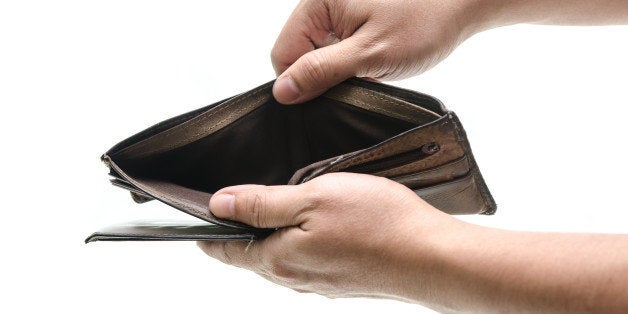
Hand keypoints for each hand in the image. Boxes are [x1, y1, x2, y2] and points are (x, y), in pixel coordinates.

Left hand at [198, 172, 627, 311]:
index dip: (207, 229)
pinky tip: (311, 223)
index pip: (225, 249)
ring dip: (269, 233)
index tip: (194, 212)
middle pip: (251, 253)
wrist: (433, 257)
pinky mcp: (340, 280)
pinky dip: (297, 240)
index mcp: (278, 258)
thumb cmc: (378, 223)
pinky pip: (306, 259)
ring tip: (269, 205)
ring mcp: (318, 282)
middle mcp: (293, 277)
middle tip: (232, 200)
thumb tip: (218, 204)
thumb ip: (262, 203)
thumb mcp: (313, 198)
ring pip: (279, 255)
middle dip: (238, 228)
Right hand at [270, 0, 486, 103]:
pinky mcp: (354, 17)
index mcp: (318, 3)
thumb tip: (282, 93)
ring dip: (338, 71)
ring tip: (369, 72)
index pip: (283, 54)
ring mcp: (339, 9)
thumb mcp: (369, 55)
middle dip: (322, 76)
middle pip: (298, 53)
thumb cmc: (424, 22)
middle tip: (355, 84)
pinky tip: (373, 65)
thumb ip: (320, 72)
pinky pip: (337, 47)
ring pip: (318, 53)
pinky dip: (351, 62)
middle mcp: (323, 2)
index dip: (299, 83)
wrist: (464, 1)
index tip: (327, 98)